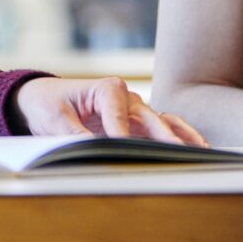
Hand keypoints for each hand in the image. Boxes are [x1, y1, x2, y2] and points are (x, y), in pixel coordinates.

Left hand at [13, 76, 206, 145]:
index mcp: (104, 88)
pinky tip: (197, 147)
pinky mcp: (134, 124)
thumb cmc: (47, 104)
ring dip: (180, 135)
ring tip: (201, 150)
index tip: (121, 145)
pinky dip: (178, 136)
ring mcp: (132, 110)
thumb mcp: (54, 120)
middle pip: (146, 116)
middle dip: (161, 134)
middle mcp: (123, 96)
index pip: (117, 109)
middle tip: (177, 152)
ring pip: (160, 122)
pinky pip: (160, 128)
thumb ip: (75, 134)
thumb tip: (91, 150)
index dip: (120, 129)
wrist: (41, 99)